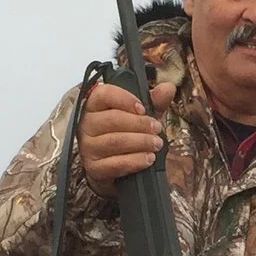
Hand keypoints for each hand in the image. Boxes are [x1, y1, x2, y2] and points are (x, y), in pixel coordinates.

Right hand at [78, 75, 176, 196]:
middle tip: (157, 128)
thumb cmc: (125, 133)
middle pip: (112, 120)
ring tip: (157, 143)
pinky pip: (114, 164)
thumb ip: (154, 101)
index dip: (125, 99)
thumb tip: (168, 87)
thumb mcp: (140, 115)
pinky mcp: (93, 168)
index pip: (103, 94)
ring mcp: (87, 147)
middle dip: (139, 124)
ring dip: (140, 142)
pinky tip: (148, 158)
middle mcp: (87, 124)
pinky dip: (135, 161)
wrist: (113, 166)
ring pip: (114, 141)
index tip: (143, 108)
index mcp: (95, 105)